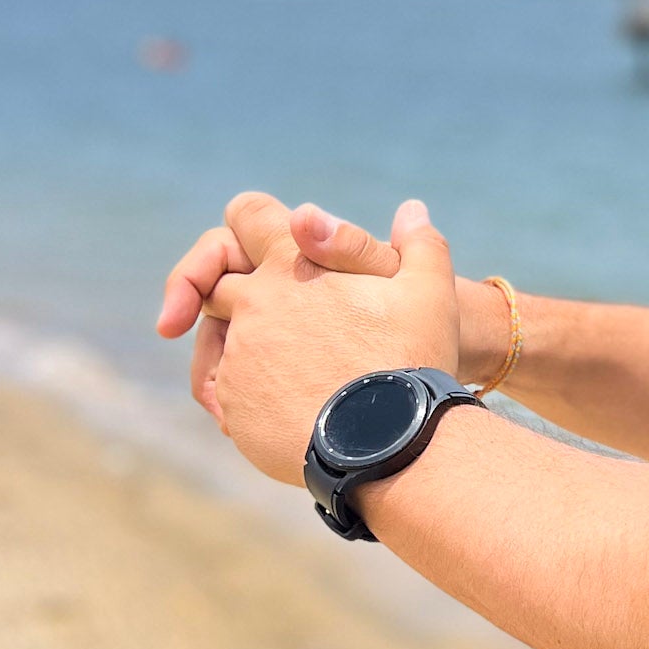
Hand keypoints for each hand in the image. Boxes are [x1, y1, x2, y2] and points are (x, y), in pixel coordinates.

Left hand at [200, 192, 459, 483]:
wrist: (391, 440)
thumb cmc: (412, 357)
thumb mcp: (430, 290)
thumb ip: (420, 242)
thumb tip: (412, 208)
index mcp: (294, 264)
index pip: (246, 215)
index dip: (248, 222)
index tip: (253, 240)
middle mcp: (255, 305)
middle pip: (218, 285)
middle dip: (239, 293)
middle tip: (279, 317)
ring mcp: (239, 358)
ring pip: (221, 343)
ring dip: (248, 348)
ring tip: (296, 370)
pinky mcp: (233, 406)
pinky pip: (226, 391)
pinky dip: (250, 392)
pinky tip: (292, 404)